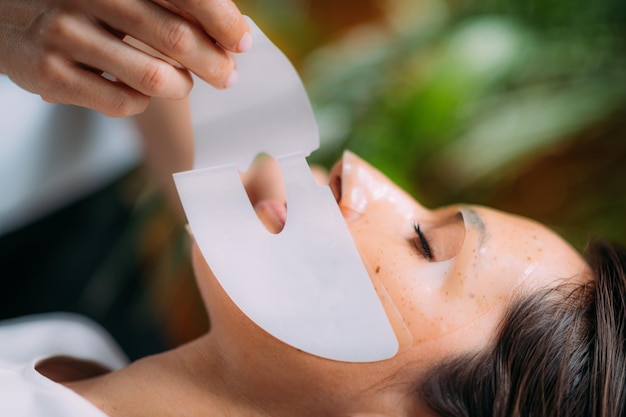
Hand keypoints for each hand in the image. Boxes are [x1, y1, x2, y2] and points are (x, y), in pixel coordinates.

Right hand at [0, 0, 249, 116]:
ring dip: (180, 86)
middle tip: (228, 76)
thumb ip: (167, 2)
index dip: (223, 20)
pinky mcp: (49, 75)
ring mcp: (63, 34)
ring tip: (182, 83)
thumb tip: (232, 27)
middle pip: (176, 38)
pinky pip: (123, 103)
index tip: (242, 42)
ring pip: (154, 77)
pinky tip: (138, 90)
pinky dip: (143, 101)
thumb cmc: (78, 2)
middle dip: (215, 63)